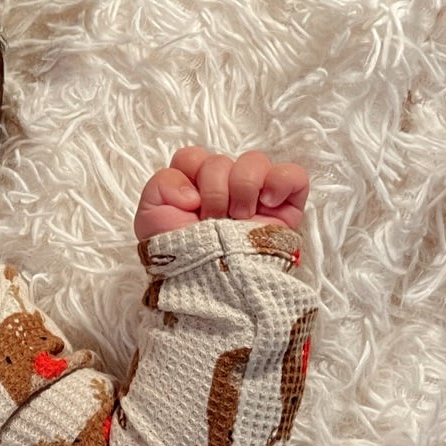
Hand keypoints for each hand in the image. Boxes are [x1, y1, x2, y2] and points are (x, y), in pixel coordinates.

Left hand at [135, 145, 309, 240]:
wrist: (210, 288)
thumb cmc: (181, 255)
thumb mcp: (152, 217)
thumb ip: (161, 185)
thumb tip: (194, 189)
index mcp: (194, 187)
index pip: (192, 157)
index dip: (189, 175)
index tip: (190, 205)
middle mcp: (225, 188)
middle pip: (220, 160)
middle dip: (214, 190)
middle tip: (214, 219)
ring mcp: (256, 196)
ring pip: (255, 161)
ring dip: (243, 187)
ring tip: (239, 218)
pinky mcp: (285, 207)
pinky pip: (293, 175)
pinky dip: (280, 181)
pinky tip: (267, 202)